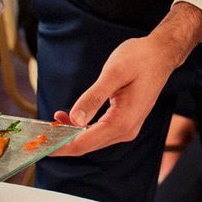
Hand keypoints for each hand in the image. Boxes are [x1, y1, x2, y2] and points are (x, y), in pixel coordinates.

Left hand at [52, 1, 201, 156]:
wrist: (162, 54)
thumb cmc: (140, 59)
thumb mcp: (113, 73)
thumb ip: (93, 97)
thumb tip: (75, 119)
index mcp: (122, 122)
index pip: (84, 143)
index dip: (60, 146)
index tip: (40, 145)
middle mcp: (126, 130)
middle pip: (87, 145)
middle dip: (62, 141)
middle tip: (39, 133)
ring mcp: (127, 128)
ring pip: (92, 139)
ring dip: (71, 134)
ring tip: (52, 121)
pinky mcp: (125, 122)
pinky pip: (99, 131)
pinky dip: (82, 127)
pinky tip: (69, 118)